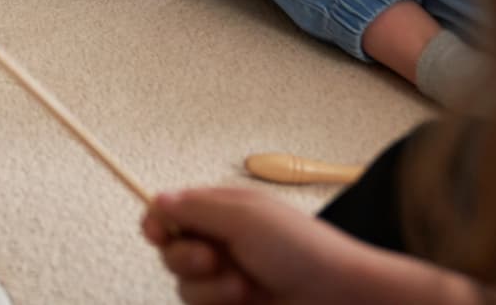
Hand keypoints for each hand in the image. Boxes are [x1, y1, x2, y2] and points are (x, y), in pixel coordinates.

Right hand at [146, 186, 378, 304]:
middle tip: (211, 260)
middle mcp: (222, 244)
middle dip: (185, 258)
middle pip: (171, 252)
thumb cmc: (299, 248)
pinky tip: (244, 300)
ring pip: (185, 287)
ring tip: (242, 287)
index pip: (172, 212)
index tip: (156, 234)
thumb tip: (157, 200)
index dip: (158, 222)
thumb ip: (195, 209)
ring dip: (209, 289)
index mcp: (223, 212)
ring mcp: (228, 280)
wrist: (339, 297)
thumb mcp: (244, 217)